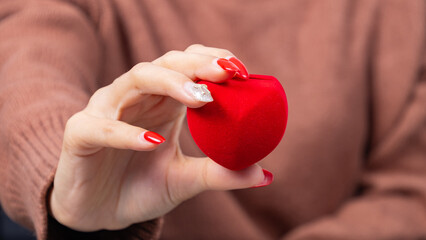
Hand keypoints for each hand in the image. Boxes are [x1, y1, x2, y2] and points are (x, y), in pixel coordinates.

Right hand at [49, 44, 270, 231]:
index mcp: (161, 103)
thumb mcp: (183, 180)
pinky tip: (153, 142)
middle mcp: (135, 99)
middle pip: (163, 64)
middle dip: (195, 65)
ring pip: (134, 80)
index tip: (242, 71)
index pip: (186, 66)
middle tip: (226, 73)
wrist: (99, 213)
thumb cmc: (139, 188)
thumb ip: (218, 173)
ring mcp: (106, 112)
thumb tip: (265, 173)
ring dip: (168, 83)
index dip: (212, 61)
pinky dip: (127, 133)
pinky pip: (102, 127)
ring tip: (200, 98)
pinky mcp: (80, 134)